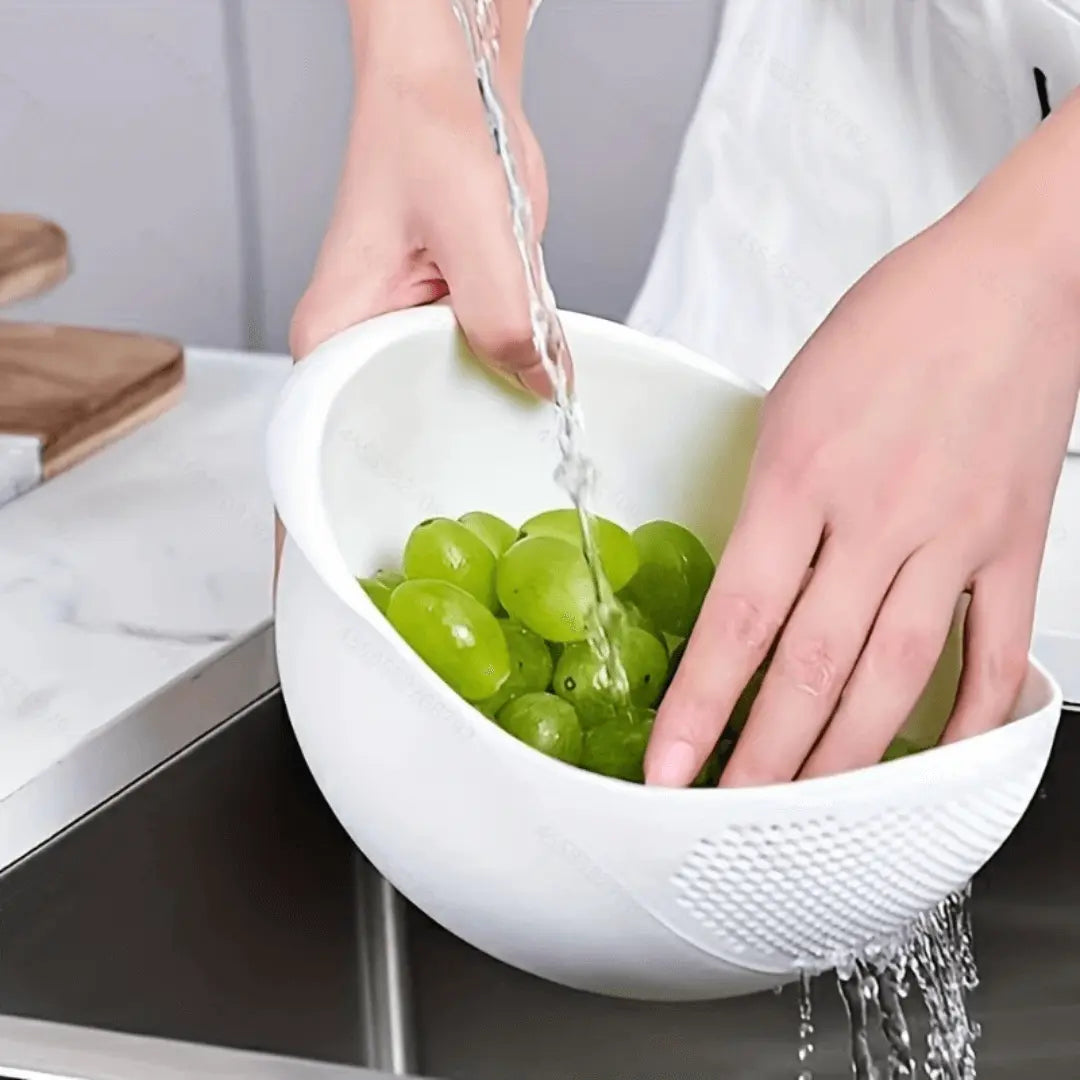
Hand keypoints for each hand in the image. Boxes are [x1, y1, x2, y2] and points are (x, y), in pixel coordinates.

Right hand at [277, 0, 547, 583]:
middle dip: (395, 520)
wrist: (452, 85)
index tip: (323, 607)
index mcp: (336, 342)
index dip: (313, 542)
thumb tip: (541, 393)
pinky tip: (515, 451)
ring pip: (419, 427)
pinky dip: (484, 418)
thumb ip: (509, 329)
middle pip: (365, 457)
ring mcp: (394, 343)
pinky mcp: (437, 328)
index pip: (308, 464)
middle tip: (433, 587)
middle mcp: (355, 350)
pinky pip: (455, 390)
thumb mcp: (484, 239)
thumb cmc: (432, 135)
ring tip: (477, 544)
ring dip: (448, 469)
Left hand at [645, 126, 1079, 786]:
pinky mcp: (1016, 538)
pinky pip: (997, 644)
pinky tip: (943, 756)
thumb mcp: (790, 403)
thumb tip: (749, 595)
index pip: (737, 619)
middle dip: (765, 757)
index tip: (668, 765)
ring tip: (809, 814)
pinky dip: (973, 709)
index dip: (698, 704)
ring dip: (848, 757)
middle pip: (812, 667)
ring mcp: (954, 534)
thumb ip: (771, 506)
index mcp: (801, 475)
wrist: (1015, 273)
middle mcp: (876, 516)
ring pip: (895, 674)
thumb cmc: (894, 322)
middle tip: (729, 820)